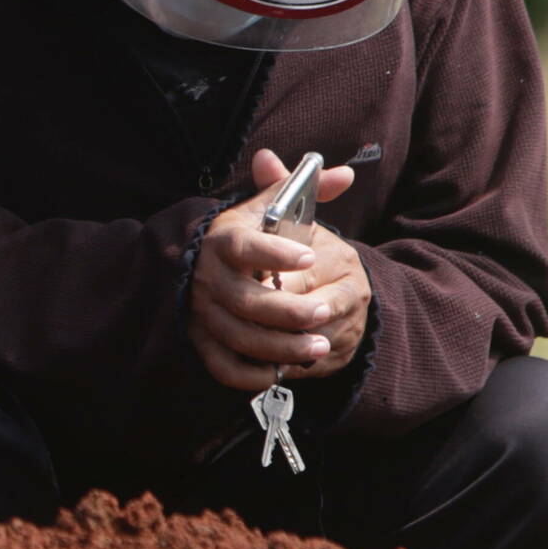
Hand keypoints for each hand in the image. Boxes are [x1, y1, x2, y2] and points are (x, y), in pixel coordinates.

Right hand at [189, 147, 370, 391]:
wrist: (201, 263)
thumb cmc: (246, 234)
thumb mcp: (268, 207)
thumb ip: (306, 190)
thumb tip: (346, 175)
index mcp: (223, 240)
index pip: (243, 247)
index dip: (275, 254)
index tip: (309, 257)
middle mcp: (208, 278)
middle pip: (246, 300)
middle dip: (289, 312)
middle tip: (325, 312)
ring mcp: (203, 312)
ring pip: (240, 336)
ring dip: (281, 346)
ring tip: (319, 347)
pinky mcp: (202, 340)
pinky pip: (223, 365)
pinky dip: (251, 374)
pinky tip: (282, 370)